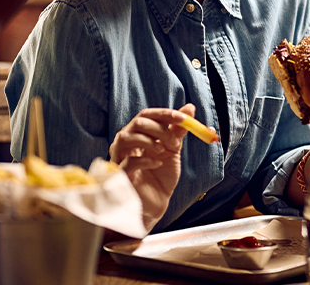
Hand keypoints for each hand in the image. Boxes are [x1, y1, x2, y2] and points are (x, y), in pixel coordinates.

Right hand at [109, 104, 192, 228]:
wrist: (157, 203)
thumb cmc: (161, 176)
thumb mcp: (173, 150)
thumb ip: (178, 130)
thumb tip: (190, 108)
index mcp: (138, 135)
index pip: (146, 115)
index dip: (165, 114)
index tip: (183, 119)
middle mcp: (126, 143)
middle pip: (137, 123)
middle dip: (160, 129)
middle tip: (175, 143)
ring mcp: (120, 158)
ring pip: (126, 138)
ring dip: (149, 141)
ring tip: (163, 151)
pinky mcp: (120, 175)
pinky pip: (128, 161)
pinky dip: (145, 160)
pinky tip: (157, 164)